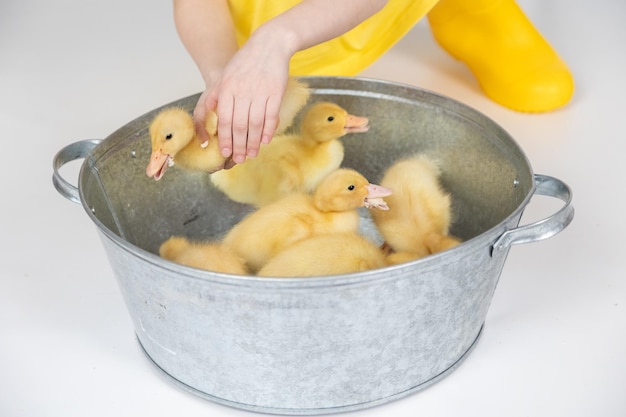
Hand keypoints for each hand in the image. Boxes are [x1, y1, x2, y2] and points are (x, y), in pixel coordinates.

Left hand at [194, 34, 290, 163]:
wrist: (269, 44)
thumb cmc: (246, 61)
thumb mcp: (227, 75)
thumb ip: (218, 95)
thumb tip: (210, 114)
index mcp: (227, 88)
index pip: (224, 120)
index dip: (225, 139)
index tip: (225, 152)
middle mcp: (242, 91)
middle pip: (239, 125)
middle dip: (238, 145)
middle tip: (239, 158)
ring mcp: (260, 92)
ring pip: (255, 124)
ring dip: (253, 142)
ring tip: (252, 154)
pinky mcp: (275, 92)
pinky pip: (270, 116)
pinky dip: (268, 130)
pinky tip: (265, 140)